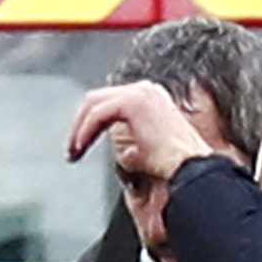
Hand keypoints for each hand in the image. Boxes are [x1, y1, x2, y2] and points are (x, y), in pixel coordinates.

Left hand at [65, 81, 216, 194]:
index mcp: (150, 98)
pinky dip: (85, 131)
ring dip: (79, 129)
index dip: (89, 122)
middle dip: (80, 124)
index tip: (80, 145)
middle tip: (72, 150)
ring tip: (73, 152)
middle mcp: (146, 90)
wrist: (190, 170)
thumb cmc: (174, 169)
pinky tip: (80, 148)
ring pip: (94, 104)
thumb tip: (119, 151)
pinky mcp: (133, 103)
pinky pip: (98, 114)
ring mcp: (141, 93)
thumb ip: (129, 143)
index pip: (109, 101)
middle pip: (98, 98)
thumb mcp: (144, 151)